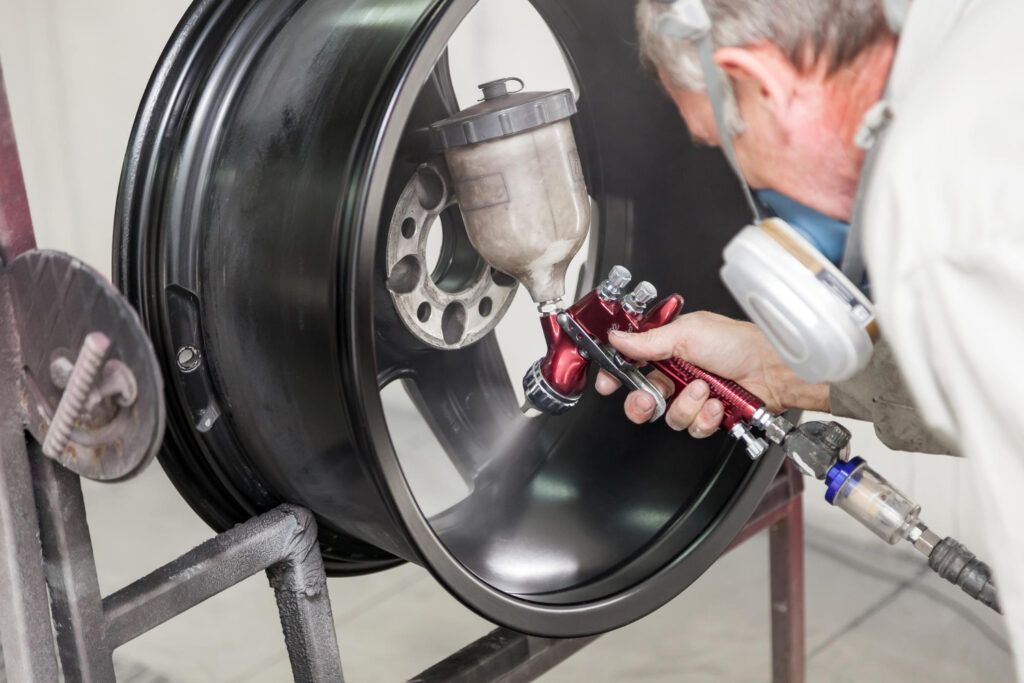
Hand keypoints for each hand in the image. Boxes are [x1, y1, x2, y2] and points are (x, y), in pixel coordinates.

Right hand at [595, 311, 829, 436]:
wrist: (775, 370)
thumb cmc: (740, 343)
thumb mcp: (688, 333)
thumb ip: (647, 341)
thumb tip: (617, 338)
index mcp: (669, 347)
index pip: (632, 363)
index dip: (617, 375)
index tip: (607, 383)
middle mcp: (680, 373)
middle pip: (644, 398)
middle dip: (643, 402)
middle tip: (648, 399)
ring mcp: (694, 396)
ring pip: (669, 416)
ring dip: (687, 404)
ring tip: (704, 390)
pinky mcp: (710, 416)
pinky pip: (693, 427)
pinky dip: (706, 417)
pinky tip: (718, 404)